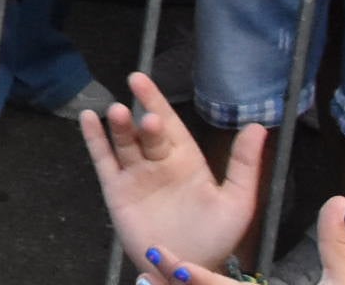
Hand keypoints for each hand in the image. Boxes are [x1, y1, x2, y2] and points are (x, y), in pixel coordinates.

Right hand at [76, 75, 265, 283]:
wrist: (188, 270)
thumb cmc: (215, 238)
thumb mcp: (237, 202)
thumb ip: (244, 165)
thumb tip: (257, 126)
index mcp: (185, 160)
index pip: (168, 122)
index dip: (155, 100)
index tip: (140, 79)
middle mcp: (157, 162)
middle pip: (144, 133)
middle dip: (141, 121)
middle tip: (141, 117)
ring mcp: (135, 175)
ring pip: (123, 143)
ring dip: (118, 126)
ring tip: (115, 112)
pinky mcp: (117, 191)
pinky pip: (103, 160)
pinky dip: (94, 140)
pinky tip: (88, 119)